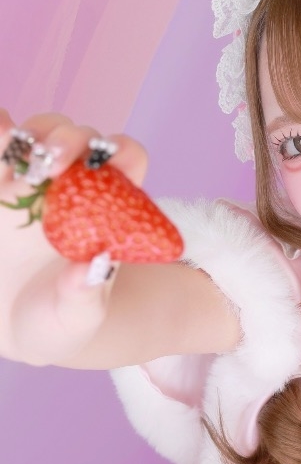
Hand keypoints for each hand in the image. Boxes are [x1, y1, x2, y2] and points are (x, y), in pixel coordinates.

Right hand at [0, 110, 148, 364]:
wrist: (12, 328)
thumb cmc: (56, 323)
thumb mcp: (74, 320)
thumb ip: (86, 295)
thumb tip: (97, 263)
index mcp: (106, 210)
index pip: (126, 159)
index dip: (120, 153)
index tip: (101, 167)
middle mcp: (70, 186)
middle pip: (77, 138)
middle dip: (67, 140)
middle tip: (49, 167)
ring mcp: (27, 182)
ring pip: (33, 135)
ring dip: (27, 138)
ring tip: (13, 172)